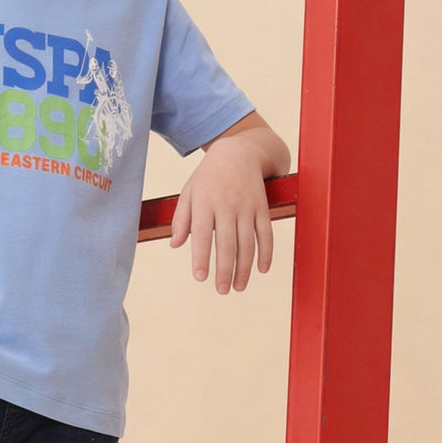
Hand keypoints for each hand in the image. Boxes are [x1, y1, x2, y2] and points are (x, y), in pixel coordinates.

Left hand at [169, 123, 284, 291]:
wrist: (239, 152)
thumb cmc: (208, 177)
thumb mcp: (189, 192)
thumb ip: (181, 219)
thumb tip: (175, 244)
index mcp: (205, 203)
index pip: (202, 235)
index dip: (202, 257)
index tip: (200, 277)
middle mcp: (227, 205)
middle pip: (227, 243)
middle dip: (225, 269)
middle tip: (222, 290)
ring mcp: (247, 207)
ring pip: (248, 242)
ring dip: (245, 267)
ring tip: (238, 287)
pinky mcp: (262, 208)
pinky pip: (266, 233)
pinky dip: (266, 252)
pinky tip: (262, 269)